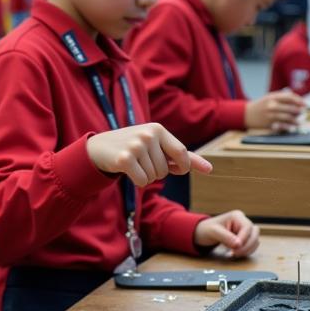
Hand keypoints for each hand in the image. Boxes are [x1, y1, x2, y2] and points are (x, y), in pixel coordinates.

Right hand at [87, 123, 212, 187]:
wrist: (100, 148)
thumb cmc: (133, 146)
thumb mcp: (158, 146)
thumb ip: (183, 156)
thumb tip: (210, 169)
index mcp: (158, 129)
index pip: (181, 154)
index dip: (181, 167)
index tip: (174, 168)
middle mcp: (148, 135)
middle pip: (166, 169)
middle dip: (157, 172)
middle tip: (142, 162)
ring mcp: (135, 146)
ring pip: (154, 177)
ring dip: (146, 177)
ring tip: (134, 165)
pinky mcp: (124, 159)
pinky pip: (142, 182)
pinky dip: (137, 182)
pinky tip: (127, 171)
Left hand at [194, 210, 258, 256]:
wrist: (201, 234)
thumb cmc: (206, 230)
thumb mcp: (213, 232)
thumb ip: (226, 237)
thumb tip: (238, 244)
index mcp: (237, 216)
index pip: (247, 228)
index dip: (244, 239)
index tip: (236, 248)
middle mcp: (243, 222)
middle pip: (255, 234)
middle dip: (247, 245)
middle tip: (236, 253)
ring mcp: (245, 231)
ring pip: (255, 241)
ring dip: (247, 250)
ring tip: (233, 254)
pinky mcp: (244, 239)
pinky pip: (251, 246)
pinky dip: (246, 251)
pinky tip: (235, 254)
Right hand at [244, 89, 304, 131]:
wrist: (245, 114)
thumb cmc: (260, 105)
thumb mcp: (269, 97)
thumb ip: (282, 97)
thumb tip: (299, 101)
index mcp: (272, 97)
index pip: (290, 97)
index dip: (299, 101)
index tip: (305, 104)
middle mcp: (272, 105)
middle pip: (291, 108)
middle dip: (299, 111)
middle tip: (303, 113)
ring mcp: (270, 115)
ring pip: (289, 118)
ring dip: (296, 120)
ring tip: (299, 121)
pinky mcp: (269, 123)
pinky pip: (283, 126)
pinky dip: (289, 127)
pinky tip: (292, 127)